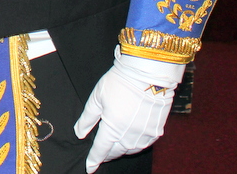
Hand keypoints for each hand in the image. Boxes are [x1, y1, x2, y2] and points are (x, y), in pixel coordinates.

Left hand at [73, 47, 184, 172]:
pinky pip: (143, 145)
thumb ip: (87, 118)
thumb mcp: (97, 97)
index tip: (89, 168)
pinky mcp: (157, 131)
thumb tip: (79, 133)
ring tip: (113, 146)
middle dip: (107, 154)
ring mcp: (145, 135)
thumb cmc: (120, 82)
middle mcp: (129, 135)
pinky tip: (129, 140)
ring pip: (129, 150)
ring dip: (120, 150)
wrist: (148, 73)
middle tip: (101, 154)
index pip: (101, 150)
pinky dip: (133, 145)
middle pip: (116, 152)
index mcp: (112, 127)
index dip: (94, 160)